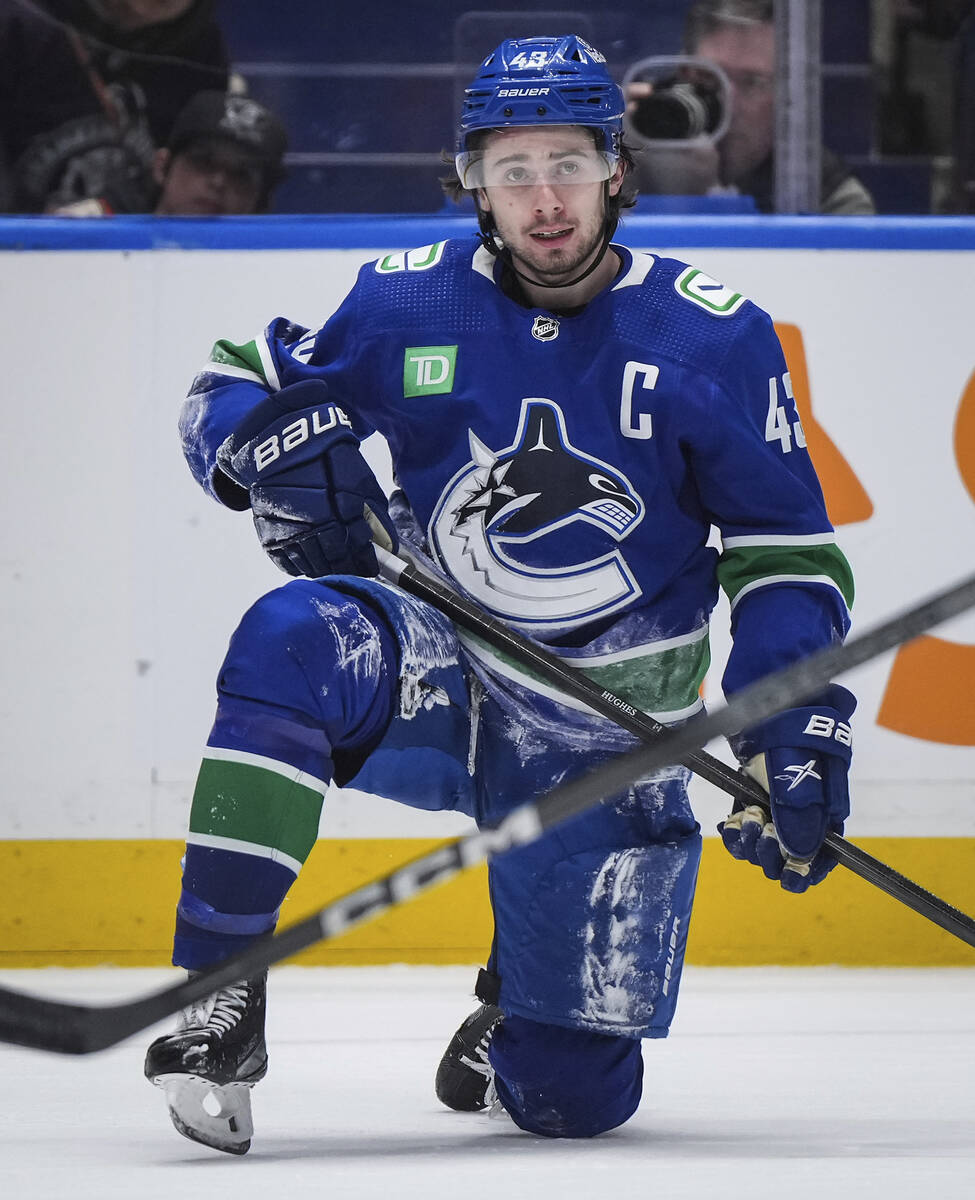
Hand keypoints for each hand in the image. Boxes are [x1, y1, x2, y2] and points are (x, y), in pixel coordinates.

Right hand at [216, 379, 396, 577]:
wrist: (281, 442)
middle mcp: (311, 514)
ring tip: (335, 568)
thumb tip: (387, 545)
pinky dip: (301, 567)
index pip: (356, 544)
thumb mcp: (358, 476)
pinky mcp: (267, 529)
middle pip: (333, 558)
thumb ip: (374, 512)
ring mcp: (287, 524)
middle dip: (348, 568)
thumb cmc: (328, 458)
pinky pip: (285, 561)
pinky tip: (311, 563)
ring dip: (326, 570)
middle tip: (355, 570)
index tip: (372, 566)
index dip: (366, 560)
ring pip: (310, 564)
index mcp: (338, 499)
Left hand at [719, 684, 855, 892]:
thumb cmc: (792, 734)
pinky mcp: (754, 796)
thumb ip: (800, 815)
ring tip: (746, 820)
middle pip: (789, 855)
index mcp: (825, 811)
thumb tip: (797, 856)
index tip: (791, 877)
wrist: (767, 702)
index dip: (808, 871)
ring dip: (752, 842)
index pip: (823, 855)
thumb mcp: (800, 774)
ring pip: (764, 844)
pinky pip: (745, 828)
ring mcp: (777, 805)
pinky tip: (731, 824)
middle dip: (773, 853)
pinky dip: (737, 832)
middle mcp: (803, 812)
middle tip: (763, 832)